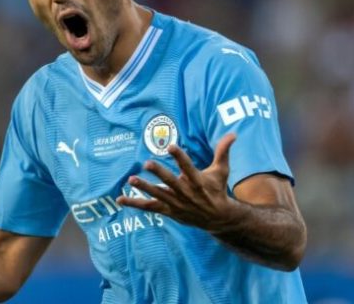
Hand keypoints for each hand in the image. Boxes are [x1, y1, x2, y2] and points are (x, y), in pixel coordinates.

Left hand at [116, 133, 237, 231]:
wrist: (217, 218)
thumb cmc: (217, 190)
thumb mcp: (221, 171)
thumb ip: (223, 151)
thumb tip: (233, 134)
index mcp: (198, 181)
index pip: (188, 167)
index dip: (180, 157)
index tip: (170, 146)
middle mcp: (186, 193)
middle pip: (171, 182)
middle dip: (159, 173)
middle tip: (147, 163)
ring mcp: (176, 203)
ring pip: (158, 195)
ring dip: (144, 187)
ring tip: (131, 179)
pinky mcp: (168, 211)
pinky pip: (149, 207)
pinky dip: (135, 203)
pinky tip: (120, 199)